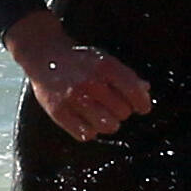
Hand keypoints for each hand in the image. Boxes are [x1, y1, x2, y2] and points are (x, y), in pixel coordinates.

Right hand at [10, 15, 153, 140]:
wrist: (45, 55)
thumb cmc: (80, 60)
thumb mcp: (104, 60)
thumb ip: (125, 75)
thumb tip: (145, 90)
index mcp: (105, 67)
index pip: (133, 90)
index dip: (142, 103)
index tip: (142, 108)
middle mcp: (90, 82)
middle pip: (123, 112)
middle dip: (121, 111)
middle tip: (112, 106)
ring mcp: (74, 98)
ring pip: (107, 126)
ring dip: (107, 123)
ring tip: (100, 114)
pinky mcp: (59, 112)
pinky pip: (85, 134)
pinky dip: (89, 131)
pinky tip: (86, 121)